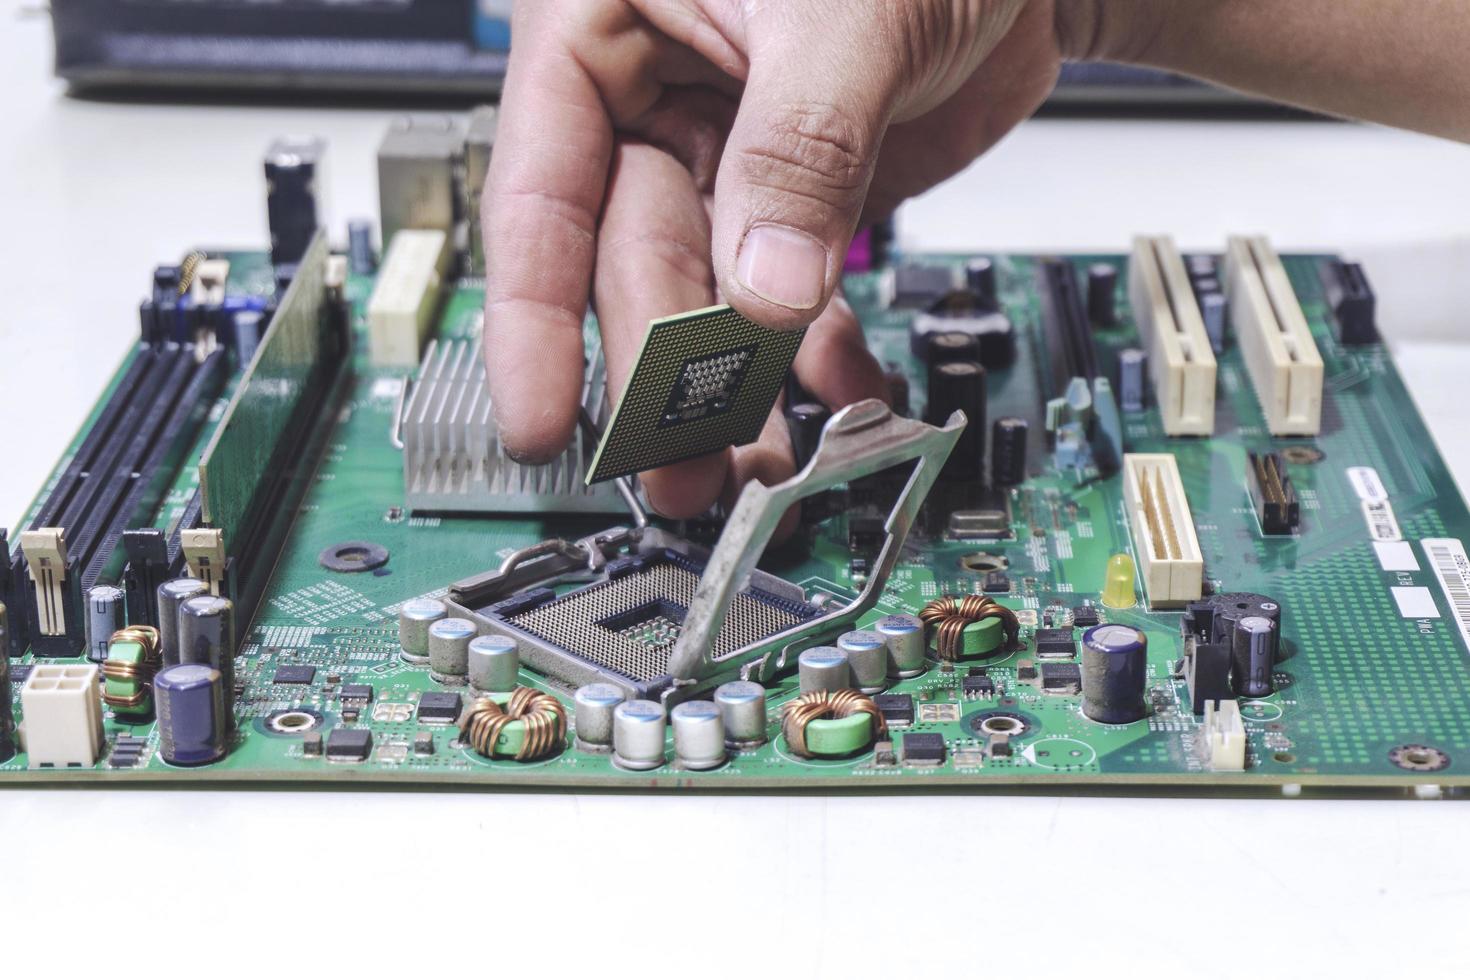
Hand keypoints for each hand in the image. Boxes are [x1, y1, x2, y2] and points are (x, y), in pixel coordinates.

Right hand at [482, 0, 1066, 519]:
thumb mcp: (842, 12)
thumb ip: (797, 148)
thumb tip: (764, 292)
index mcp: (604, 26)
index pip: (541, 191)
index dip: (536, 318)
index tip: (540, 419)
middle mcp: (651, 100)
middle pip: (632, 263)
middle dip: (659, 374)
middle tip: (678, 465)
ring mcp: (725, 158)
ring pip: (708, 297)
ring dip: (733, 386)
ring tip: (750, 467)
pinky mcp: (795, 201)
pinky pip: (791, 296)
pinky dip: (816, 355)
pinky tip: (838, 397)